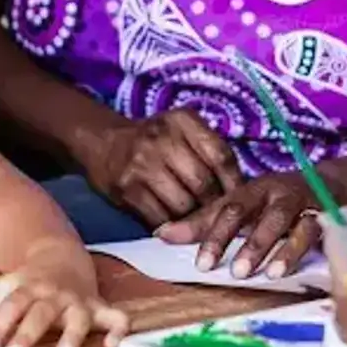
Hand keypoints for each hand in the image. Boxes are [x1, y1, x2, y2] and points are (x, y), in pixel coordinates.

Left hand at [0, 249, 128, 346]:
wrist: (62, 256)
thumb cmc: (27, 282)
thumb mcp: (0, 288)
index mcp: (26, 289)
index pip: (9, 306)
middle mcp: (52, 295)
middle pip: (40, 313)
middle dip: (28, 334)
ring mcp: (77, 301)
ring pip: (77, 317)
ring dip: (71, 335)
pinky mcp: (99, 307)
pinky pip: (114, 317)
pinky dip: (117, 330)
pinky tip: (111, 346)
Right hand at [77, 110, 242, 227]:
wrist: (105, 143)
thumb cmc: (155, 141)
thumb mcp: (183, 131)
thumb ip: (210, 152)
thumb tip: (241, 191)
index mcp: (182, 121)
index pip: (221, 156)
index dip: (234, 183)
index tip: (239, 200)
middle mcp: (161, 139)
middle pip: (203, 184)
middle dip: (213, 205)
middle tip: (218, 216)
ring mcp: (141, 164)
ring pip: (183, 205)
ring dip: (193, 219)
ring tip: (195, 219)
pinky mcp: (126, 189)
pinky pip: (160, 218)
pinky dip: (172, 226)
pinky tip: (174, 223)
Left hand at [156, 172, 321, 279]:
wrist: (330, 185)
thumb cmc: (273, 203)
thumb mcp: (240, 208)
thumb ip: (204, 223)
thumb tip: (160, 235)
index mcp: (251, 191)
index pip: (228, 210)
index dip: (214, 235)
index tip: (201, 264)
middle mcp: (276, 194)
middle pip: (259, 215)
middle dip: (247, 242)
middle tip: (234, 272)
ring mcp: (304, 204)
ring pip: (290, 224)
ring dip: (280, 248)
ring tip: (269, 274)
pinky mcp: (328, 217)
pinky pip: (318, 233)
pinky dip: (308, 250)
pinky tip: (302, 269)